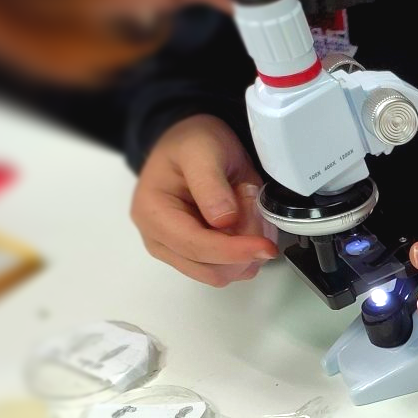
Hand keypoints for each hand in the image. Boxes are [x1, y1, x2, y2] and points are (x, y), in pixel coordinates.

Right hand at [129, 115, 277, 286]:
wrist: (192, 144)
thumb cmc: (192, 143)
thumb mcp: (202, 151)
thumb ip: (211, 184)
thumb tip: (224, 220)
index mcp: (152, 212)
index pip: (196, 247)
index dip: (234, 251)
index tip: (265, 246)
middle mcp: (158, 239)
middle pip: (212, 269)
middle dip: (243, 247)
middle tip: (253, 207)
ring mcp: (176, 252)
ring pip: (223, 274)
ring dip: (247, 252)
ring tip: (247, 211)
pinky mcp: (196, 257)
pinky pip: (230, 269)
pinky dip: (246, 254)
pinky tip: (247, 224)